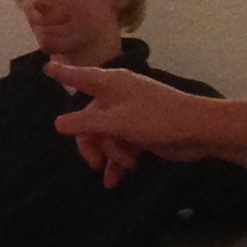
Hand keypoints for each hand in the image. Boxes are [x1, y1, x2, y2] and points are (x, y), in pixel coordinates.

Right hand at [45, 60, 246, 186]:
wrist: (199, 131)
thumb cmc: (157, 118)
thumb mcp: (117, 122)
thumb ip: (85, 123)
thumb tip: (58, 123)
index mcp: (111, 85)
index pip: (80, 76)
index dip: (63, 73)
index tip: (47, 66)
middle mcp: (117, 96)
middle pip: (89, 118)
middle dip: (90, 142)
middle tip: (94, 162)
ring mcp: (129, 114)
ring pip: (104, 135)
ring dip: (109, 154)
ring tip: (123, 166)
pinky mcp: (140, 131)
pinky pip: (119, 145)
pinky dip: (117, 161)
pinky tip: (114, 180)